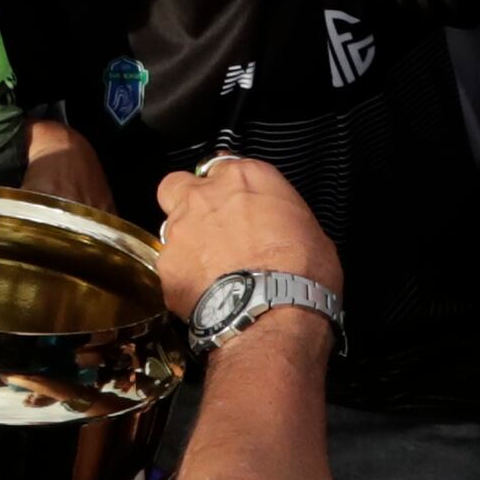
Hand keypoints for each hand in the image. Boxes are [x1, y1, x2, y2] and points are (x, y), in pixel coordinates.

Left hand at [152, 156, 341, 320]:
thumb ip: (283, 219)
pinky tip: (203, 293)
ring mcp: (181, 228)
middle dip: (188, 202)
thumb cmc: (298, 274)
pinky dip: (181, 277)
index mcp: (247, 178)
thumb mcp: (312, 232)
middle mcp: (207, 196)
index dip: (230, 189)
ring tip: (209, 268)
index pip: (226, 167)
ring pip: (168, 225)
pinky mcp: (167, 264)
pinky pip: (168, 265)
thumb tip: (283, 231)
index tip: (239, 205)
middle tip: (209, 226)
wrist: (272, 312)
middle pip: (180, 184)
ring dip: (185, 242)